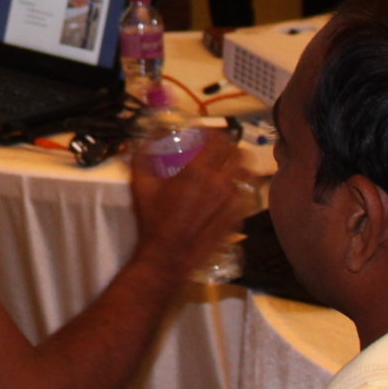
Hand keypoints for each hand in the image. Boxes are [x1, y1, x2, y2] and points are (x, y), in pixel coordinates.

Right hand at [125, 135, 252, 280]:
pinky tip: (227, 190)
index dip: (210, 131)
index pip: (216, 138)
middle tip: (217, 147)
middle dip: (227, 145)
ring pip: (247, 172)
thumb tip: (150, 137)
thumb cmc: (153, 222)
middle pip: (236, 151)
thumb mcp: (140, 186)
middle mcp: (219, 183)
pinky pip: (245, 194)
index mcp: (196, 171)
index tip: (202, 132)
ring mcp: (232, 201)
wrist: (169, 257)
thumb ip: (143, 156)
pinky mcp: (237, 216)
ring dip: (238, 164)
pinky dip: (239, 186)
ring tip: (228, 165)